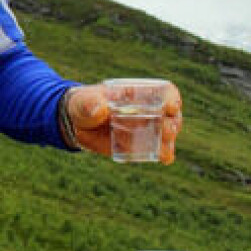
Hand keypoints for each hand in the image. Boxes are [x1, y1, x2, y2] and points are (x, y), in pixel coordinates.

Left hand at [65, 83, 182, 163]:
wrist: (78, 123)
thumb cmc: (84, 105)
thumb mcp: (84, 102)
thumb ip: (89, 104)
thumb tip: (99, 109)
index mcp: (140, 93)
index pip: (164, 92)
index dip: (171, 98)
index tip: (171, 106)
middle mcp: (150, 110)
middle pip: (171, 116)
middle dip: (171, 124)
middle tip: (166, 131)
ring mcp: (147, 129)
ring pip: (166, 135)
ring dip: (168, 142)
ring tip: (163, 151)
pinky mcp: (141, 145)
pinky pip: (157, 150)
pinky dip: (164, 154)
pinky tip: (165, 159)